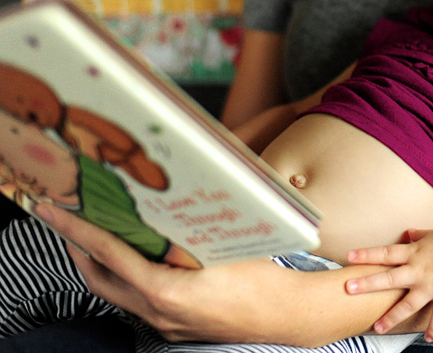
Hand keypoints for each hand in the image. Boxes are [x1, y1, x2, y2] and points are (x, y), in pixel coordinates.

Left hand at [34, 202, 273, 341]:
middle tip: (69, 219)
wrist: (287, 314)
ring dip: (104, 264)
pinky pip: (139, 301)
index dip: (79, 229)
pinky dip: (129, 277)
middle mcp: (158, 312)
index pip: (109, 253)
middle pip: (101, 279)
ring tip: (101, 234)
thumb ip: (189, 227)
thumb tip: (165, 196)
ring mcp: (166, 324)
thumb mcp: (224, 243)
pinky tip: (142, 257)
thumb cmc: (263, 278)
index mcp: (166, 290)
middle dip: (79, 249)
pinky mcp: (177, 327)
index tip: (54, 211)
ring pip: (118, 292)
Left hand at [345, 222, 432, 341]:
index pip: (386, 253)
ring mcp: (432, 284)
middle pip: (389, 278)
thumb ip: (419, 235)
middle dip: (368, 283)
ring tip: (378, 328)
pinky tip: (428, 338)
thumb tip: (407, 232)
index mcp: (415, 252)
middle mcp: (420, 269)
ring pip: (408, 304)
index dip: (367, 254)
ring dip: (392, 317)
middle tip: (349, 288)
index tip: (349, 256)